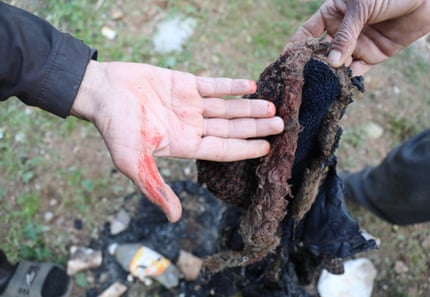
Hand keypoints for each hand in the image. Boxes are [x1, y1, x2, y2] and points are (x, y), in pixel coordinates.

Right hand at [71, 61, 283, 221]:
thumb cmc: (114, 128)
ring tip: (272, 106)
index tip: (268, 148)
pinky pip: (213, 85)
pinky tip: (250, 85)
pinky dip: (231, 85)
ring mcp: (189, 104)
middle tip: (281, 124)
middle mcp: (191, 125)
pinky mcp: (184, 83)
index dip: (245, 148)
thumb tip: (175, 218)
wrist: (101, 91)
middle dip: (255, 126)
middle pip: (230, 128)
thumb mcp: (133, 162)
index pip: (222, 149)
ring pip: (226, 107)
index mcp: (184, 145)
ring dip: (248, 106)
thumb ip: (156, 188)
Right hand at [290, 0, 429, 74]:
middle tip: (299, 82)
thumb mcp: (361, 9)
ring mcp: (355, 44)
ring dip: (329, 75)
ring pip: (336, 64)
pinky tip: (338, 87)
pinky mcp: (371, 56)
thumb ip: (345, 36)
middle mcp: (341, 31)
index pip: (307, 33)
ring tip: (318, 88)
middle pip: (320, 52)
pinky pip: (355, 71)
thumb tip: (331, 64)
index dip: (295, 47)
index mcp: (332, 14)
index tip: (284, 62)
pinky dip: (347, 79)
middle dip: (310, 66)